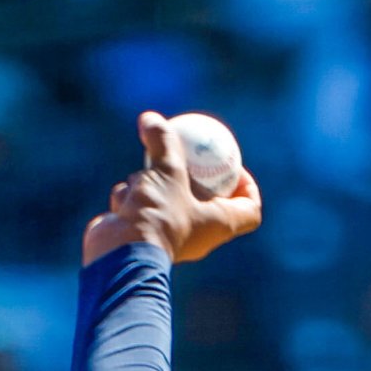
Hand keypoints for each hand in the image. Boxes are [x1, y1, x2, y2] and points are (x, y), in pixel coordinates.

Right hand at [82, 109, 261, 265]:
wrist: (121, 252)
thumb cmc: (157, 214)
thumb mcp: (166, 169)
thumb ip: (163, 141)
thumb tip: (151, 118)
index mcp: (219, 224)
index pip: (250, 210)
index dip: (248, 187)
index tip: (232, 164)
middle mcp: (199, 234)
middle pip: (208, 201)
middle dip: (194, 175)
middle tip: (185, 152)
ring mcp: (170, 236)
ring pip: (167, 199)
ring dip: (153, 182)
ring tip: (144, 176)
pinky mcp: (143, 235)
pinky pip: (141, 209)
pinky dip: (133, 200)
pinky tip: (122, 196)